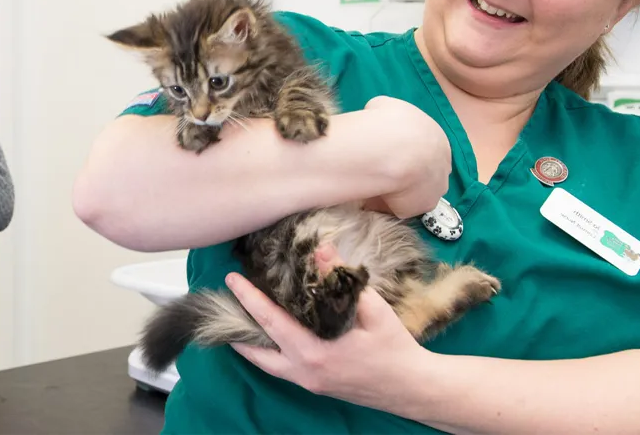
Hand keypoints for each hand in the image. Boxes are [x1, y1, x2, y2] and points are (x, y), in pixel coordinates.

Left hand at [225, 244, 430, 410]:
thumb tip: (322, 250)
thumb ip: (343, 280)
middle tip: (226, 297)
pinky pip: (280, 369)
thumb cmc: (395, 347)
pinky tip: (265, 337)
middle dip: (238, 323)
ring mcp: (308, 382)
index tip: (232, 279)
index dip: (249, 298)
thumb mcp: (373, 309)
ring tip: (235, 319)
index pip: (271, 321)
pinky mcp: (315, 386)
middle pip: (257, 349)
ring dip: (248, 343)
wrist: (412, 388)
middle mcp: (304, 371)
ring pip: (265, 364)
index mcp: (315, 352)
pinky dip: (266, 353)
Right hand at [362, 96, 450, 218]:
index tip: (386, 153)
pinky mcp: (422, 206)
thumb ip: (387, 115)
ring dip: (398, 190)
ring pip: (415, 191)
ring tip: (374, 184)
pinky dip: (387, 203)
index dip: (404, 152)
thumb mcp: (385, 106)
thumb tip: (378, 120)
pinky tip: (371, 194)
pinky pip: (401, 206)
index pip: (424, 149)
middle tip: (382, 170)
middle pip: (425, 173)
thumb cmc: (389, 123)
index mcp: (437, 139)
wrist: (393, 150)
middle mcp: (444, 164)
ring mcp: (436, 188)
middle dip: (407, 173)